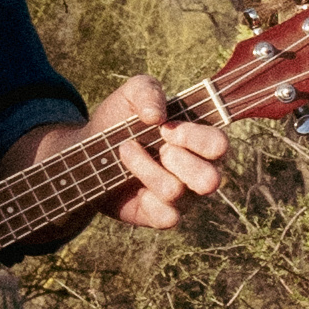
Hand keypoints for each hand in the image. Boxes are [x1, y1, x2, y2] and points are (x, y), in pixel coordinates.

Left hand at [85, 74, 227, 227]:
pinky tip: (133, 186)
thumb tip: (157, 115)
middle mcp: (200, 171)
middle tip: (156, 148)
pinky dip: (146, 199)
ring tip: (127, 154)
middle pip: (211, 179)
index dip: (193, 137)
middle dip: (175, 160)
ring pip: (177, 192)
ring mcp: (184, 197)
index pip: (219, 145)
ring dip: (145, 169)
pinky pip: (167, 217)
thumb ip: (148, 91)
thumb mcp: (130, 94)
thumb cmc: (120, 120)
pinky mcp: (163, 216)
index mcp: (201, 140)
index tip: (165, 128)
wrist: (89, 152)